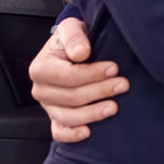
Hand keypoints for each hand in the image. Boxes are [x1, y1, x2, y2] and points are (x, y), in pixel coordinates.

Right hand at [29, 18, 128, 141]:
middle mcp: (41, 89)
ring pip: (68, 117)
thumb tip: (81, 53)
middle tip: (123, 85)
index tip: (114, 68)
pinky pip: (59, 132)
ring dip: (92, 114)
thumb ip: (74, 37)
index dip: (92, 74)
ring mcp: (48, 106)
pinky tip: (88, 133)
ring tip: (114, 107)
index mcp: (40, 68)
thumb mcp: (71, 28)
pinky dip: (72, 135)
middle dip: (99, 91)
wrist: (73, 49)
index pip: (68, 76)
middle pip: (71, 97)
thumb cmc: (72, 39)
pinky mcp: (56, 118)